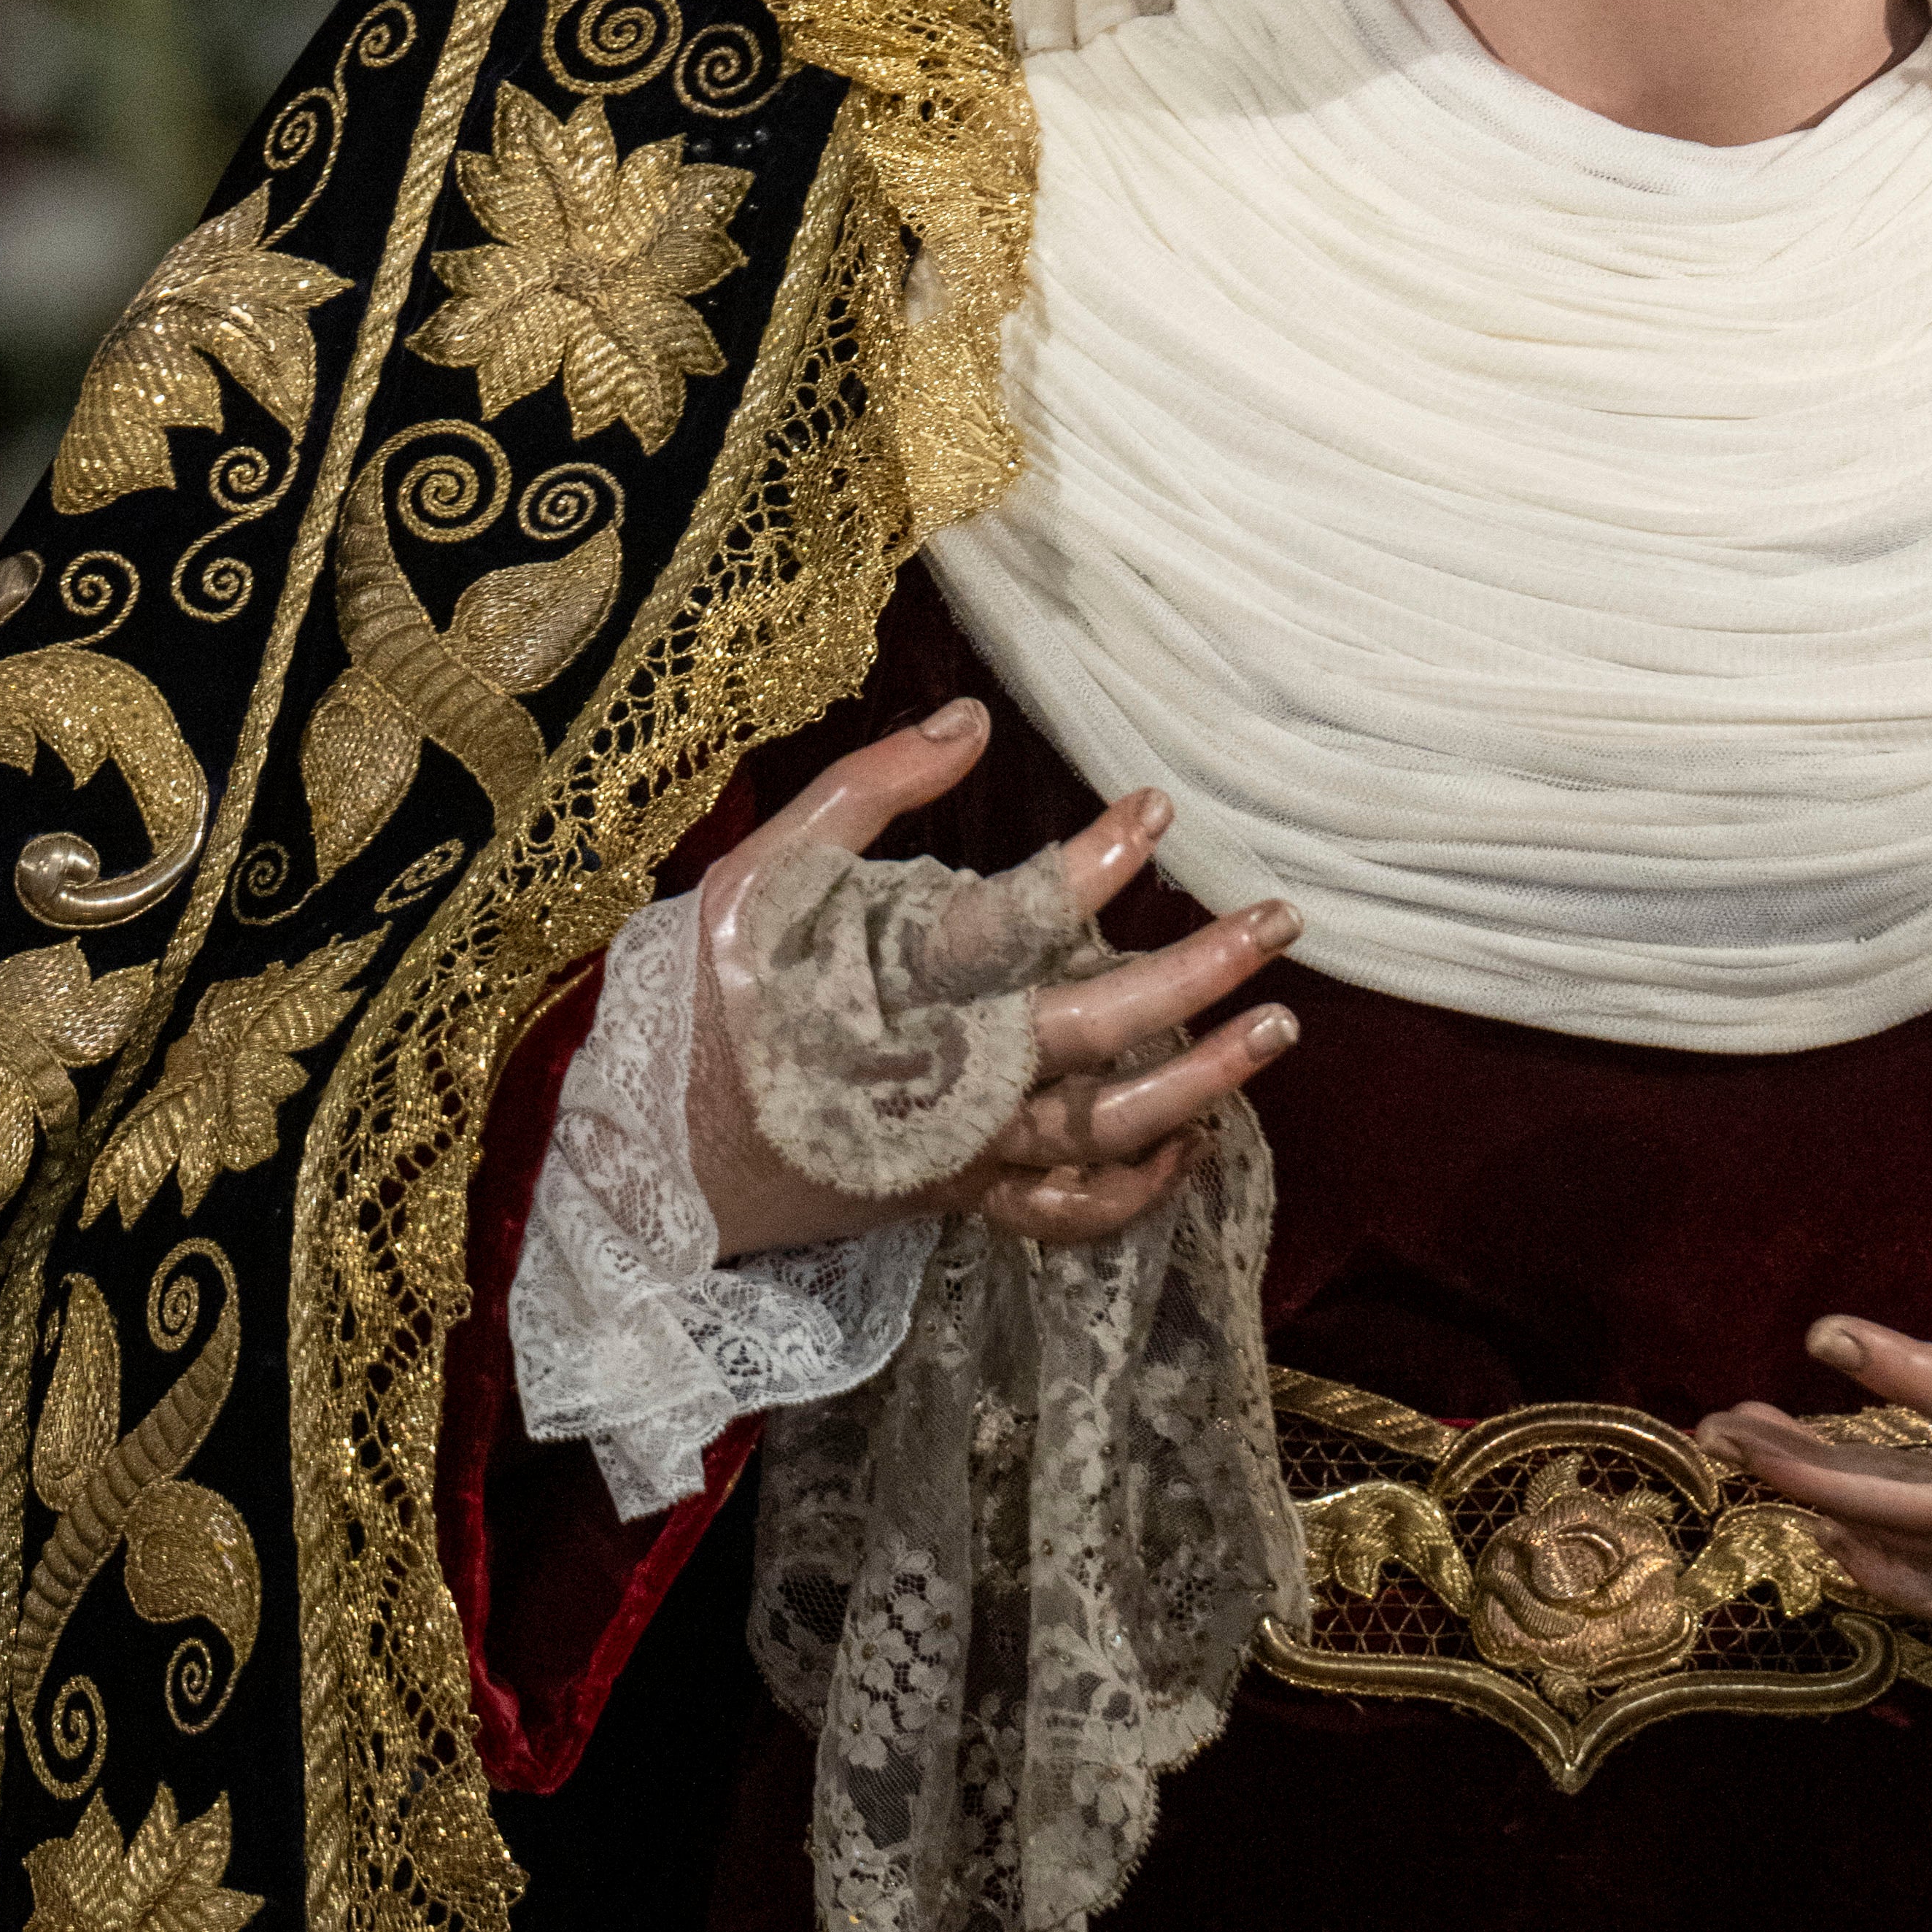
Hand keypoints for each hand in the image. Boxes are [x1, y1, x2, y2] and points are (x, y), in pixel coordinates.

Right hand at [684, 700, 1297, 1260]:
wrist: (652, 1153)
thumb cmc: (710, 997)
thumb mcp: (761, 873)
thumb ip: (866, 791)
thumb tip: (970, 719)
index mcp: (894, 989)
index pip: (1011, 923)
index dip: (1090, 866)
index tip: (1159, 809)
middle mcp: (945, 1076)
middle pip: (1093, 1030)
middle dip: (1196, 975)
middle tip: (1280, 920)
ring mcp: (959, 1150)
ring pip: (1102, 1128)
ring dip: (1201, 1082)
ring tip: (1279, 1028)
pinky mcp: (957, 1198)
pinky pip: (1065, 1212)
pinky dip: (1137, 1188)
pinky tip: (1197, 1143)